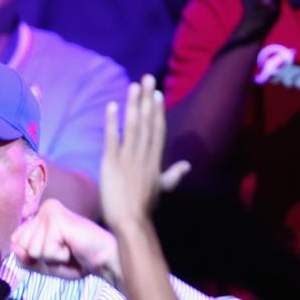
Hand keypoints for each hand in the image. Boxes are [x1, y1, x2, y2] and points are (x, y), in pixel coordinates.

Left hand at [11, 198, 121, 286]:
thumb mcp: (42, 265)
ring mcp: (49, 211)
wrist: (103, 261)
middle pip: (20, 246)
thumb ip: (23, 258)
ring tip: (68, 249)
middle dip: (40, 258)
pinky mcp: (57, 218)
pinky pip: (44, 250)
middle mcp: (43, 209)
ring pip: (31, 249)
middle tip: (63, 252)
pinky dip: (58, 256)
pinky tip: (72, 247)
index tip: (55, 253)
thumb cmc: (75, 261)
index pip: (14, 243)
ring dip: (50, 258)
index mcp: (38, 217)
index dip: (32, 258)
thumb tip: (15, 247)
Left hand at [100, 75, 189, 230]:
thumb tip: (187, 166)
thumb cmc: (144, 207)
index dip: (157, 110)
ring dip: (133, 105)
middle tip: (147, 78)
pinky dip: (112, 122)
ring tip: (134, 85)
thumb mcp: (162, 188)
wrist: (130, 221)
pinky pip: (112, 138)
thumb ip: (174, 174)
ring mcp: (128, 158)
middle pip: (146, 122)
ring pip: (132, 126)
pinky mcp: (111, 163)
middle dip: (147, 99)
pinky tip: (113, 106)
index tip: (157, 93)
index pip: (157, 130)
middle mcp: (144, 155)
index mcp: (155, 160)